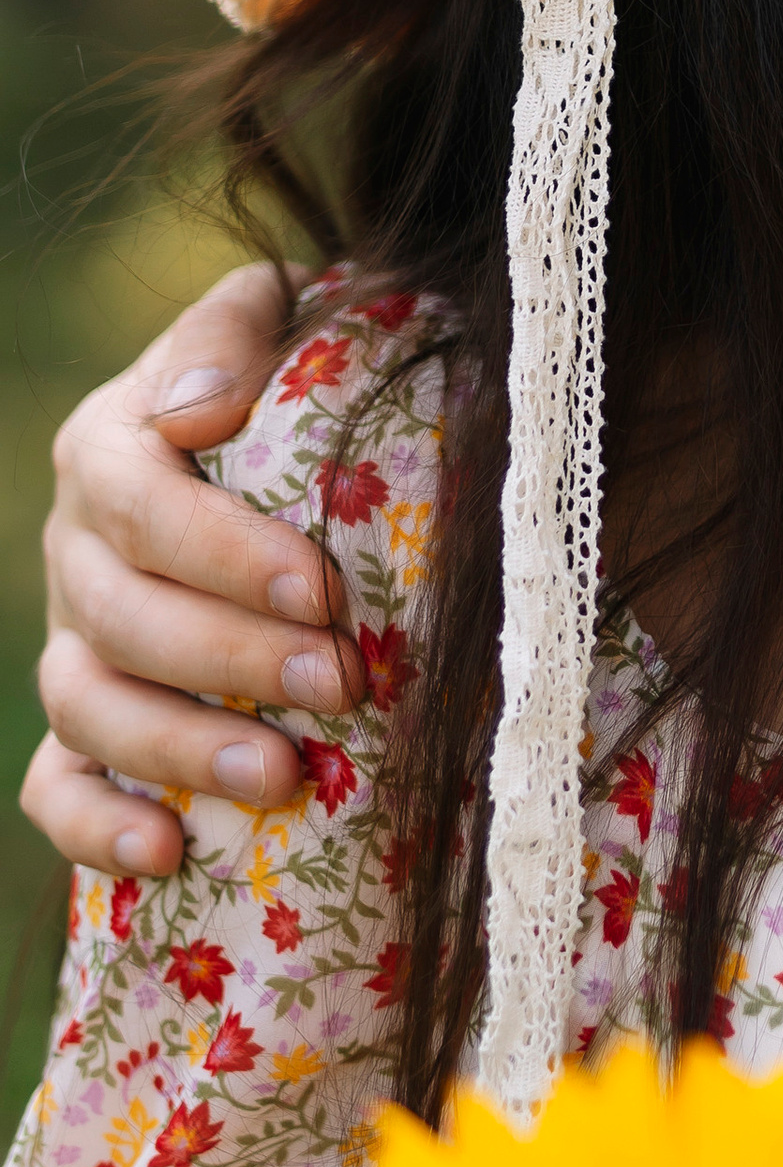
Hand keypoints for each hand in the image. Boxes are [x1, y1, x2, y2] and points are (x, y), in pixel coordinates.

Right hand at [24, 264, 360, 877]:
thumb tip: (199, 402)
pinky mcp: (79, 723)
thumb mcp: (270, 312)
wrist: (276, 429)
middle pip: (125, 620)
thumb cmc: (289, 369)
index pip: (144, 507)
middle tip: (342, 684)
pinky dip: (96, 827)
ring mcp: (73, 643)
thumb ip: (232, 329)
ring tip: (282, 774)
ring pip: (88, 710)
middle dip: (234, 661)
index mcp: (109, 449)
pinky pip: (55, 788)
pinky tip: (169, 854)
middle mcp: (76, 551)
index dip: (226, 555)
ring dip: (179, 750)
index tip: (322, 590)